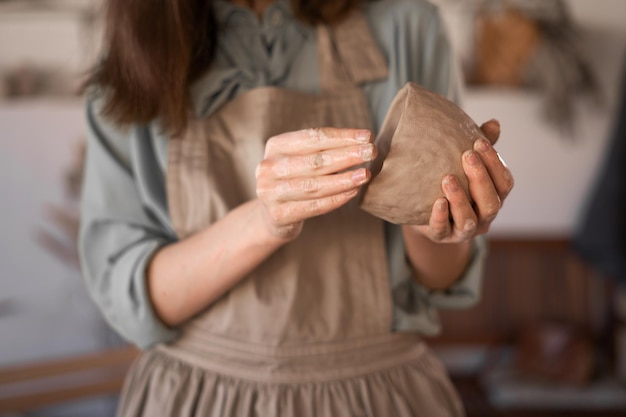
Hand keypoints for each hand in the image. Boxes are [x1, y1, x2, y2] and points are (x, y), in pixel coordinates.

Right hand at [256, 127, 375, 239]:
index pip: (313, 137)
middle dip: (347, 156)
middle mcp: (268, 167)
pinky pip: (314, 206)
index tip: (367, 136)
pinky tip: (353, 192)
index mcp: (275, 146)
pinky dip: (336, 199)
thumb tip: (363, 141)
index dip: (342, 136)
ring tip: (365, 174)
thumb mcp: (302, 159)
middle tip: (372, 152)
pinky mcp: (279, 215)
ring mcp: (271, 192)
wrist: (273, 216)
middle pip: (315, 160)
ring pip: (315, 185)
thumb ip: (324, 150)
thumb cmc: (296, 180)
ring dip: (344, 179)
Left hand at [408, 119, 513, 242]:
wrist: (423, 210)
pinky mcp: (441, 237)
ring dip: (460, 199)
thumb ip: (479, 148)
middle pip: (491, 203)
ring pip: (469, 220)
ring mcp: (464, 231)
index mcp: (494, 197)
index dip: (495, 163)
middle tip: (467, 155)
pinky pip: (442, 230)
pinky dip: (440, 217)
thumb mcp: (463, 163)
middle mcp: (484, 217)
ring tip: (447, 178)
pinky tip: (437, 202)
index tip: (479, 142)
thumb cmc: (450, 181)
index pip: (505, 183)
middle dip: (481, 178)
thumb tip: (494, 123)